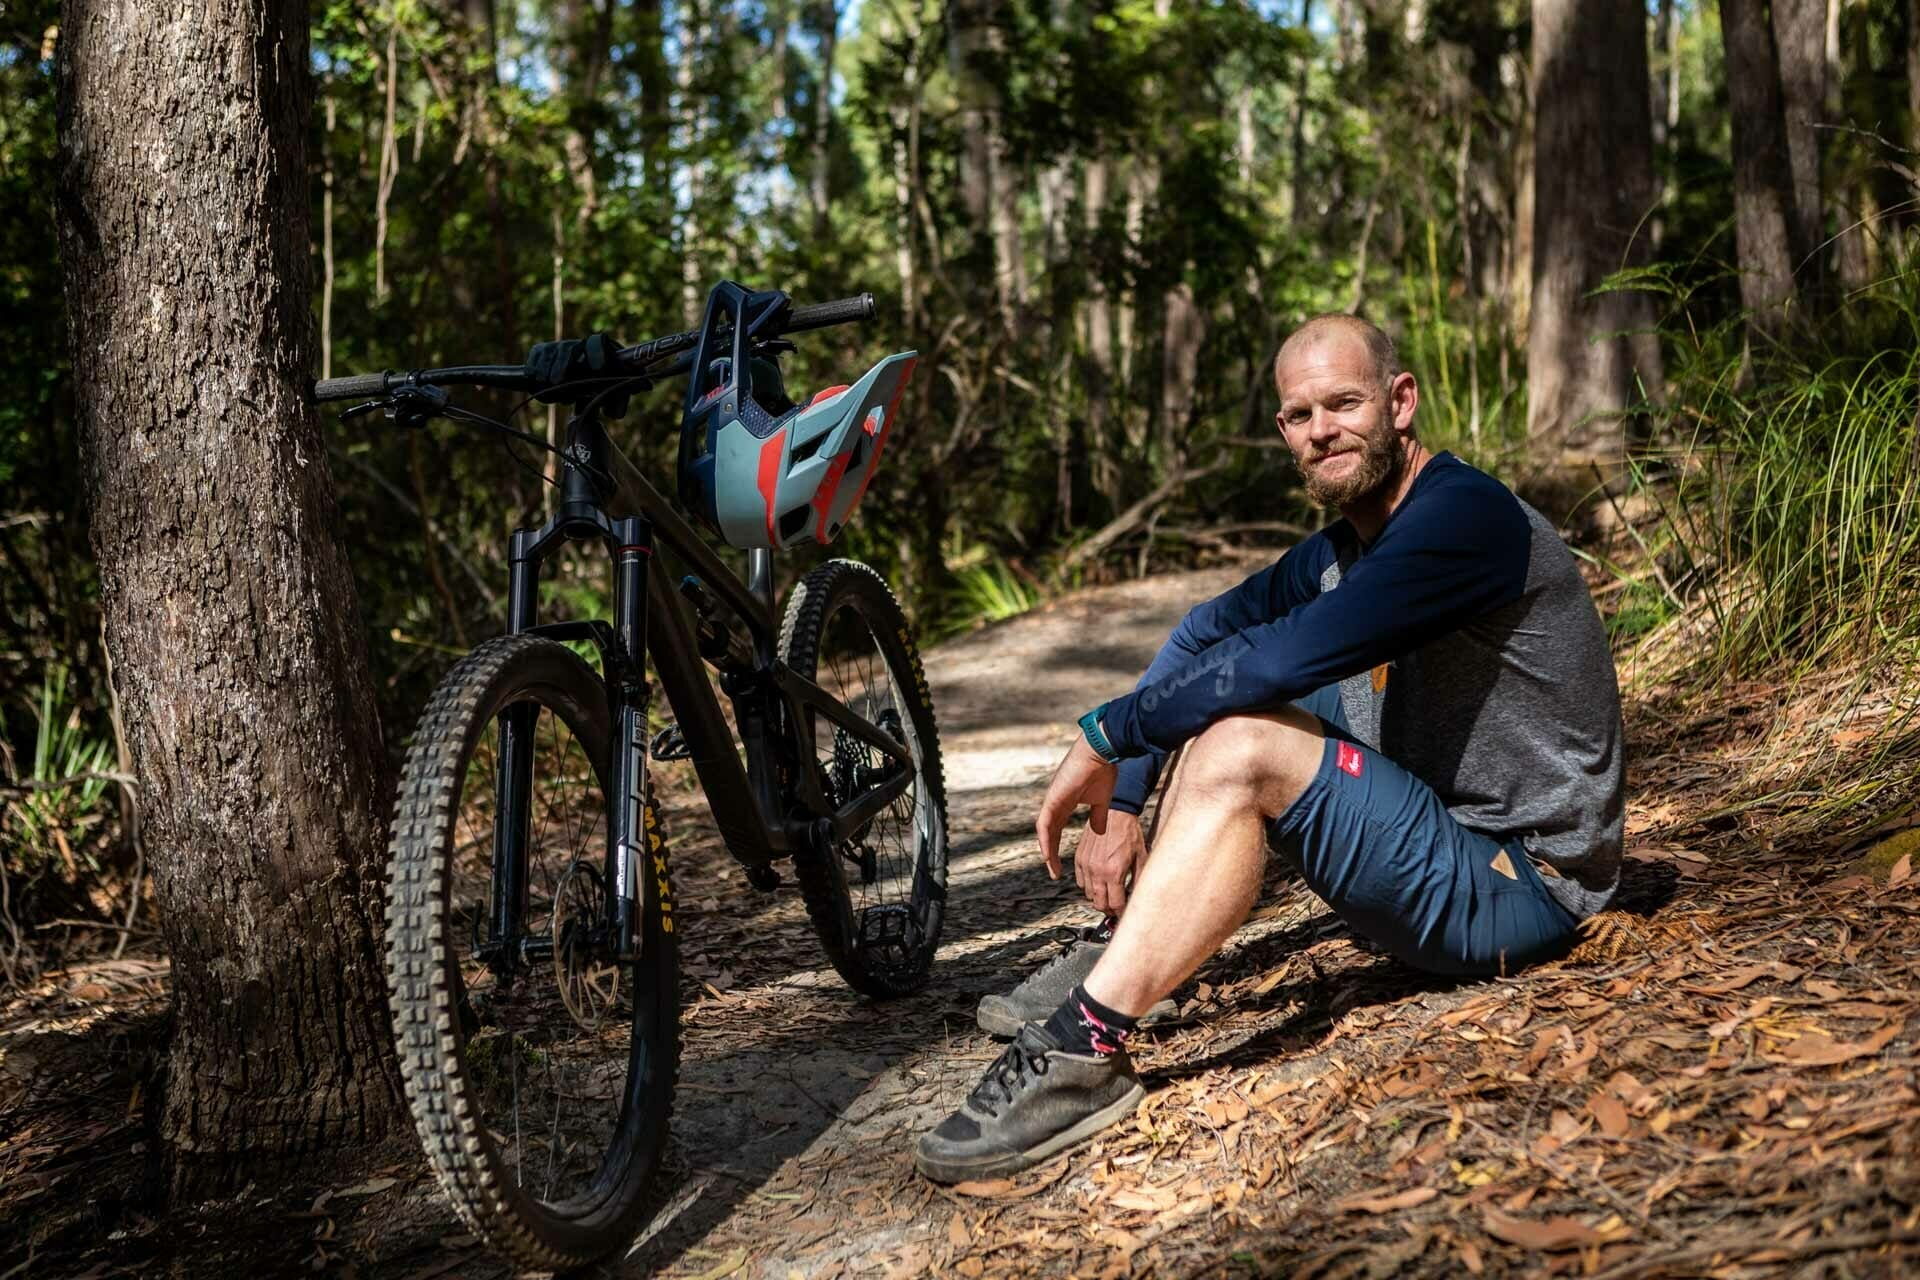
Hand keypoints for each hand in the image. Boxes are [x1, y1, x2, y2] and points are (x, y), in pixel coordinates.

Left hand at [1036, 735, 1117, 880]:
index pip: (1057, 830)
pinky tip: (1047, 855)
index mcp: (1066, 803)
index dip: (1058, 848)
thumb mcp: (1102, 801)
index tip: (1060, 866)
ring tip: (1051, 868)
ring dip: (1047, 850)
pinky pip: (1044, 824)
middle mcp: (1056, 803)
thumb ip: (1098, 816)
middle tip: (1054, 872)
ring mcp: (1053, 800)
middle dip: (1050, 854)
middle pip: (1049, 834)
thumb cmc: (1103, 771)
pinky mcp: (1053, 798)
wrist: (1102, 752)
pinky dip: (1045, 840)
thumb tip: (1099, 831)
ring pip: (1045, 831)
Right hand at [1074, 809, 1144, 915]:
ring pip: (1088, 894)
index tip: (1125, 914)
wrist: (1116, 812)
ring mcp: (1086, 865)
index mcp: (1114, 873)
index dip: (1121, 912)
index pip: (1115, 905)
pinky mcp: (1079, 858)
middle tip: (1117, 907)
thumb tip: (1137, 899)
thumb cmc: (1131, 834)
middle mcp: (1097, 871)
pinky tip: (1099, 881)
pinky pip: (1080, 881)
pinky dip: (1088, 885)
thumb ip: (1139, 880)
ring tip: (1109, 892)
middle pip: (1099, 904)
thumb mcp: (1141, 858)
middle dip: (1109, 909)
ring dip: (1099, 897)